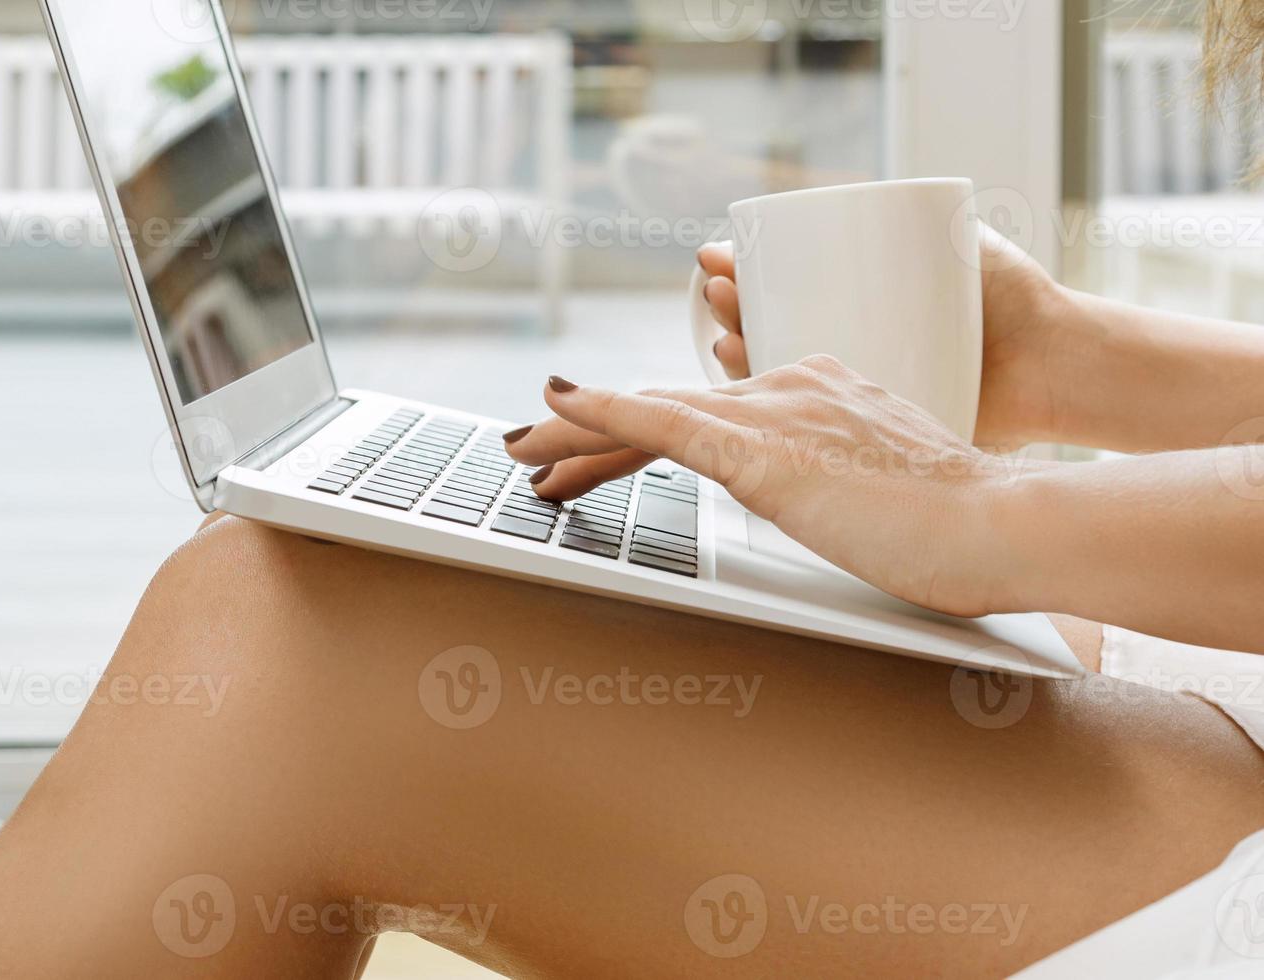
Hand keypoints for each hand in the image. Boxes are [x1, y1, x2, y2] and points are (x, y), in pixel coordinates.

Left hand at [506, 359, 1032, 617]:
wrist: (1001, 522)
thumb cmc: (961, 525)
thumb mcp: (884, 493)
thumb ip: (845, 484)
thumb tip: (824, 500)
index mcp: (815, 398)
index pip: (706, 416)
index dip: (646, 432)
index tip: (604, 456)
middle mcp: (786, 392)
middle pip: (664, 411)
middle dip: (590, 436)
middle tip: (532, 454)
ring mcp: (772, 416)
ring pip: (647, 414)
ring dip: (573, 434)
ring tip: (518, 449)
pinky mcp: (761, 450)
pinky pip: (662, 421)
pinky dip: (603, 411)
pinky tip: (556, 405)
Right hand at [696, 224, 1063, 449]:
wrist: (1059, 365)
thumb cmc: (1015, 301)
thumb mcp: (958, 238)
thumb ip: (911, 216)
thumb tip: (837, 201)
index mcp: (856, 295)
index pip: (781, 283)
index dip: (743, 272)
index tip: (719, 258)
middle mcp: (847, 338)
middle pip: (766, 325)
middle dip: (730, 310)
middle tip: (720, 293)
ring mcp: (854, 386)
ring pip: (777, 376)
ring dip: (739, 358)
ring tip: (728, 340)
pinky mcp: (866, 430)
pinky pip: (809, 425)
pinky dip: (770, 417)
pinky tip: (754, 400)